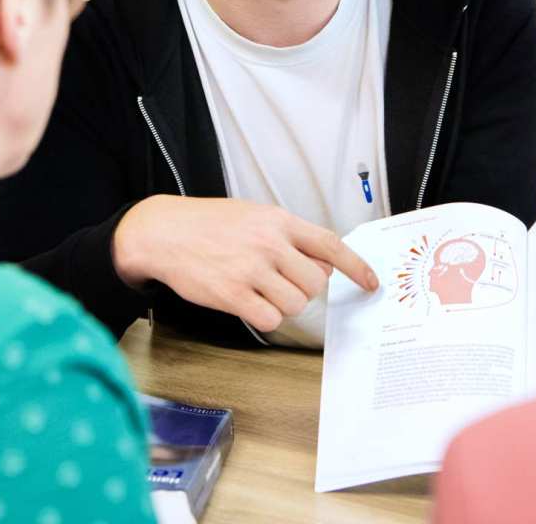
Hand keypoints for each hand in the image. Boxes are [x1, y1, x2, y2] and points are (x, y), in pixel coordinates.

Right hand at [112, 195, 378, 331]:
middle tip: (282, 282)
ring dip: (282, 304)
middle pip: (315, 282)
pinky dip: (263, 317)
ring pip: (294, 304)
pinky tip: (246, 302)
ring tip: (258, 289)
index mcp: (278, 221)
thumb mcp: (254, 215)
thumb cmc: (210, 223)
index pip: (329, 244)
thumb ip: (288, 236)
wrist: (165, 232)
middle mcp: (269, 244)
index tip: (371, 283)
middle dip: (305, 289)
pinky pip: (269, 319)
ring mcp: (251, 270)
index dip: (355, 267)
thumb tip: (322, 263)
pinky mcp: (233, 295)